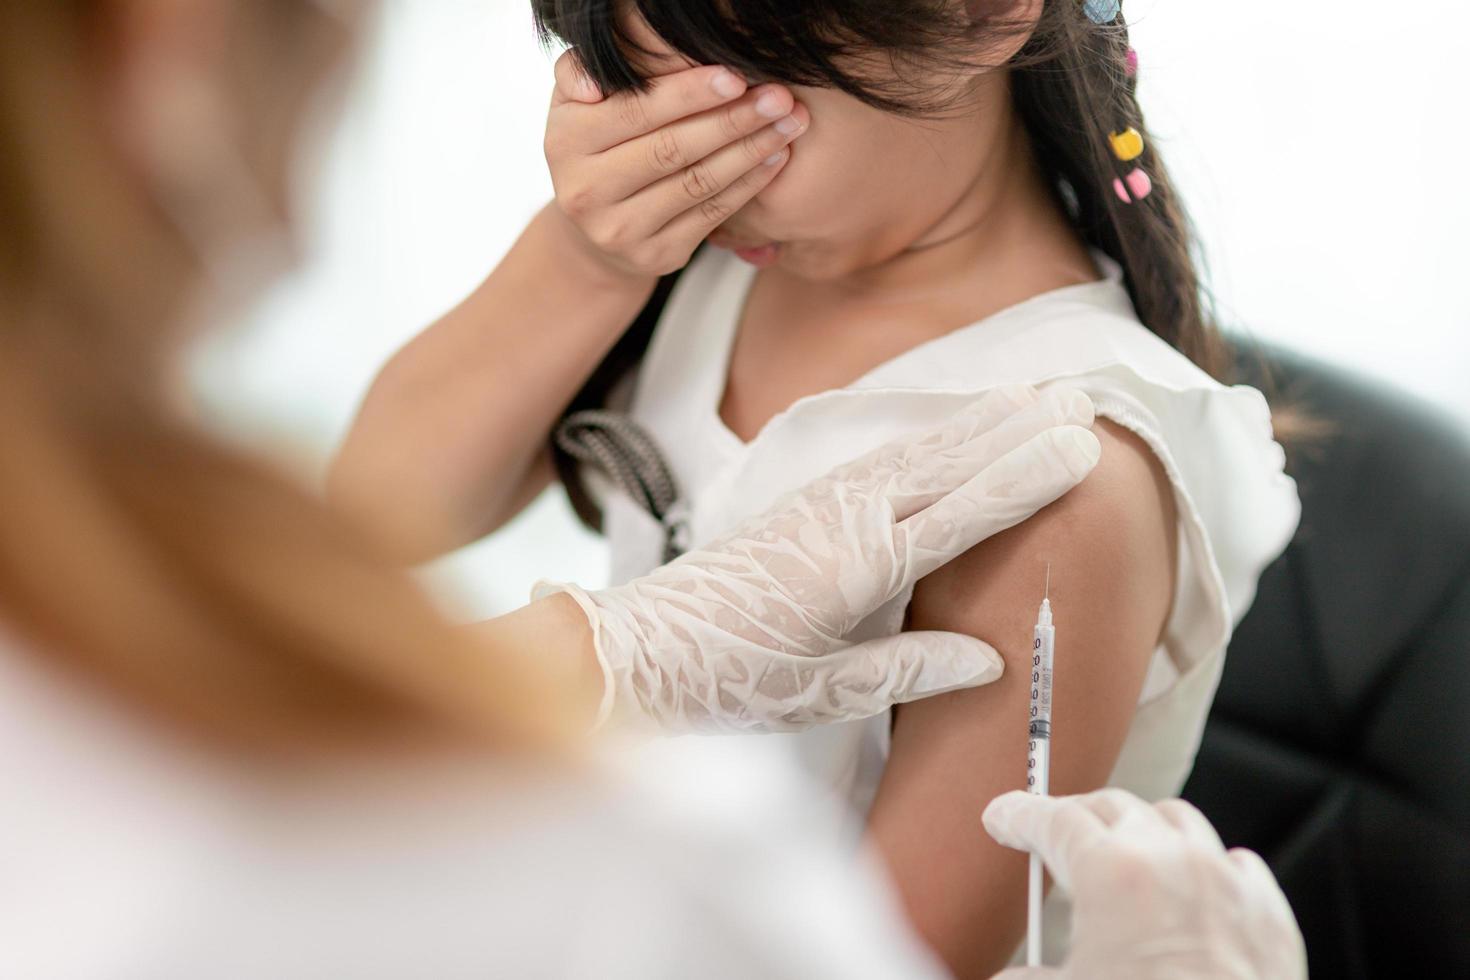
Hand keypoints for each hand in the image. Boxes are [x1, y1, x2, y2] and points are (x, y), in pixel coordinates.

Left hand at [537, 385, 1100, 732]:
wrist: (647, 645)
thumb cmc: (733, 677)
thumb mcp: (822, 693)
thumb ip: (907, 670)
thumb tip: (991, 659)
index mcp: (856, 570)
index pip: (959, 516)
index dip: (1023, 479)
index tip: (1079, 448)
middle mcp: (846, 521)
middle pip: (948, 465)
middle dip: (1018, 430)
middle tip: (1084, 398)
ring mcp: (825, 502)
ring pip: (919, 451)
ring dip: (980, 420)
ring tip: (1037, 393)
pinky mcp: (808, 500)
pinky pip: (886, 456)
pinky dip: (931, 434)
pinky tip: (956, 423)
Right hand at [544, 51, 807, 280]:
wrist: (592, 230)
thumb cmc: (597, 148)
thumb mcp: (577, 105)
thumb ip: (583, 72)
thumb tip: (595, 83)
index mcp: (566, 142)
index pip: (637, 112)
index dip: (689, 94)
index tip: (735, 76)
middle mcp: (587, 191)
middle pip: (673, 149)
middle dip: (732, 120)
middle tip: (778, 98)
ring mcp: (621, 230)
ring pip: (698, 183)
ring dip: (750, 151)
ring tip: (788, 124)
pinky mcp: (655, 256)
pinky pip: (711, 214)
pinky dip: (749, 184)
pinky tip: (776, 158)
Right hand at [983, 789, 1307, 979]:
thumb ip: (1026, 978)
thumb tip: (1015, 978)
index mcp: (1112, 874)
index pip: (1054, 820)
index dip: (1019, 816)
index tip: (1004, 818)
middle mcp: (1172, 861)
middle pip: (1113, 807)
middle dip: (1075, 817)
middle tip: (1053, 839)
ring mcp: (1226, 883)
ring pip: (1177, 821)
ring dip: (1142, 829)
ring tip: (1123, 853)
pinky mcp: (1269, 917)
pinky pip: (1235, 864)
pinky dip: (1206, 867)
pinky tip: (1192, 890)